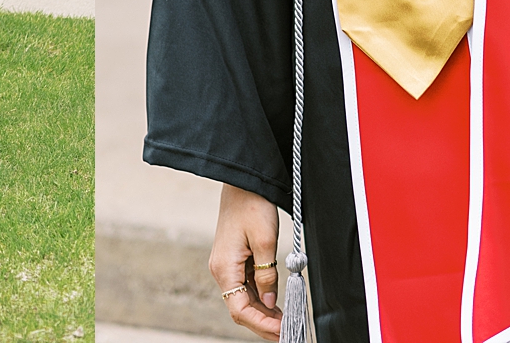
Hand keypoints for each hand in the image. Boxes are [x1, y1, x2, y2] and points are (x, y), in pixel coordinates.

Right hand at [209, 183, 283, 339]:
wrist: (243, 181)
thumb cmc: (251, 205)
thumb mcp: (265, 241)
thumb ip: (267, 275)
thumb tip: (269, 301)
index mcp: (224, 267)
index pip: (240, 310)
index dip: (261, 324)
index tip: (282, 330)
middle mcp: (221, 270)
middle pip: (240, 308)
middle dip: (263, 323)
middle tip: (287, 332)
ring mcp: (226, 265)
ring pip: (243, 299)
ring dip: (262, 313)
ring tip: (284, 321)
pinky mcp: (233, 260)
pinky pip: (245, 286)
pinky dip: (260, 298)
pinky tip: (275, 303)